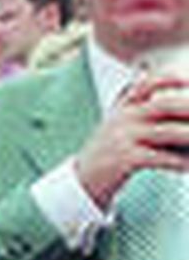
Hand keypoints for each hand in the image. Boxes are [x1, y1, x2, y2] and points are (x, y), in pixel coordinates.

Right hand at [74, 73, 188, 208]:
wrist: (81, 180)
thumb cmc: (111, 152)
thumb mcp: (121, 125)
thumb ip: (142, 109)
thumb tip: (177, 110)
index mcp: (125, 107)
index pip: (150, 82)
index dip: (173, 78)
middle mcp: (124, 118)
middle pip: (165, 104)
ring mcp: (122, 138)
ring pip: (166, 132)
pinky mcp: (123, 159)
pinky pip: (157, 158)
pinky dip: (177, 162)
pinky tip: (188, 166)